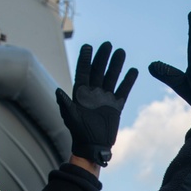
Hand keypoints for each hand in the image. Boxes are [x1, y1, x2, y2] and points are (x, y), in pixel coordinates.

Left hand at [56, 42, 137, 166]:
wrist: (93, 145)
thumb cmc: (79, 132)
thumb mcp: (70, 117)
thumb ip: (65, 104)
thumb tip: (58, 92)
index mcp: (81, 92)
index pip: (83, 71)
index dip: (85, 59)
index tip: (89, 47)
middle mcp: (93, 92)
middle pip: (99, 70)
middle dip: (103, 57)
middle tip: (107, 44)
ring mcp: (106, 98)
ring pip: (112, 77)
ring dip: (116, 65)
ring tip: (121, 52)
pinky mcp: (116, 106)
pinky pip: (123, 91)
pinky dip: (128, 82)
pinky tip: (133, 71)